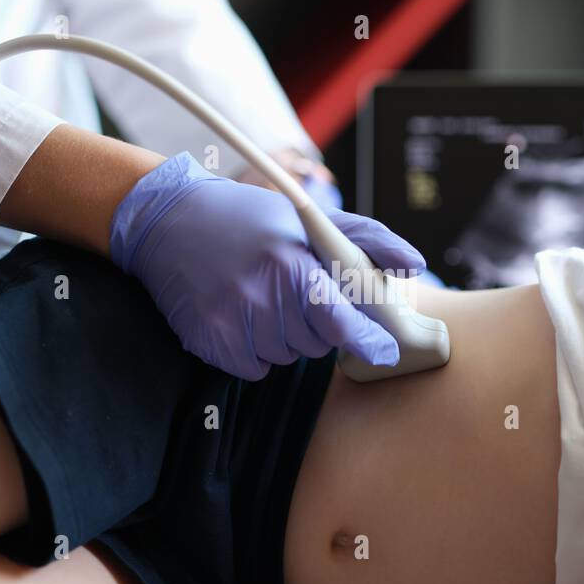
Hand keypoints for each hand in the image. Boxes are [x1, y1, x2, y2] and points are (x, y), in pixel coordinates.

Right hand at [110, 153, 425, 379]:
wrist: (168, 219)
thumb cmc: (248, 216)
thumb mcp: (308, 216)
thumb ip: (368, 240)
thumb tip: (415, 264)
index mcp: (292, 264)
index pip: (343, 322)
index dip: (368, 340)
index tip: (385, 350)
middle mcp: (261, 297)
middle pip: (318, 343)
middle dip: (318, 324)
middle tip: (296, 292)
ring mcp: (231, 323)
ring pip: (287, 356)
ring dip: (286, 336)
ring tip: (264, 297)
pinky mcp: (208, 342)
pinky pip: (255, 367)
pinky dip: (256, 349)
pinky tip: (242, 314)